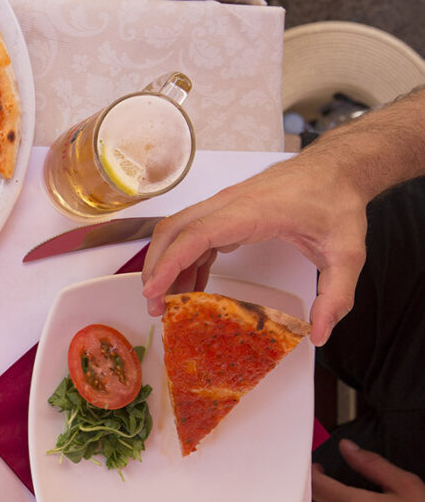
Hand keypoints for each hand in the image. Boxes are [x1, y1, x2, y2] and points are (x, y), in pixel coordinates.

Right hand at [140, 154, 368, 346]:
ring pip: (178, 231)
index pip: (195, 235)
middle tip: (155, 305)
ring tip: (168, 302)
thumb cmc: (337, 201)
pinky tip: (192, 286)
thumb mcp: (348, 253)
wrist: (339, 167)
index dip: (169, 264)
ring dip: (166, 264)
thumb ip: (336, 296)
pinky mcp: (228, 211)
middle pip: (173, 231)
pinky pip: (195, 234)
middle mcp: (229, 204)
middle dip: (155, 268)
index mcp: (251, 212)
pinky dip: (185, 260)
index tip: (153, 291)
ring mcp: (225, 205)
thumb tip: (320, 334)